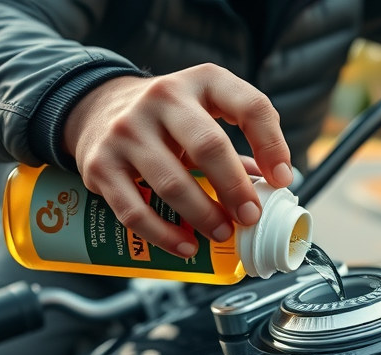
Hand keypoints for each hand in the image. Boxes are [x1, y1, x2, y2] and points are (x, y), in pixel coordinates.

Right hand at [63, 64, 293, 257]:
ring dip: (203, 216)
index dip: (272, 144)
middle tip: (250, 217)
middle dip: (235, 188)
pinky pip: (134, 210)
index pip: (250, 105)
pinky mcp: (101, 165)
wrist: (98, 107)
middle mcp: (162, 99)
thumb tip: (272, 188)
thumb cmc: (165, 117)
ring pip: (172, 183)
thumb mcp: (204, 111)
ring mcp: (127, 131)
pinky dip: (164, 235)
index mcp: (201, 82)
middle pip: (208, 146)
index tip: (282, 179)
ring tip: (222, 232)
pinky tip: (185, 246)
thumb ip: (237, 144)